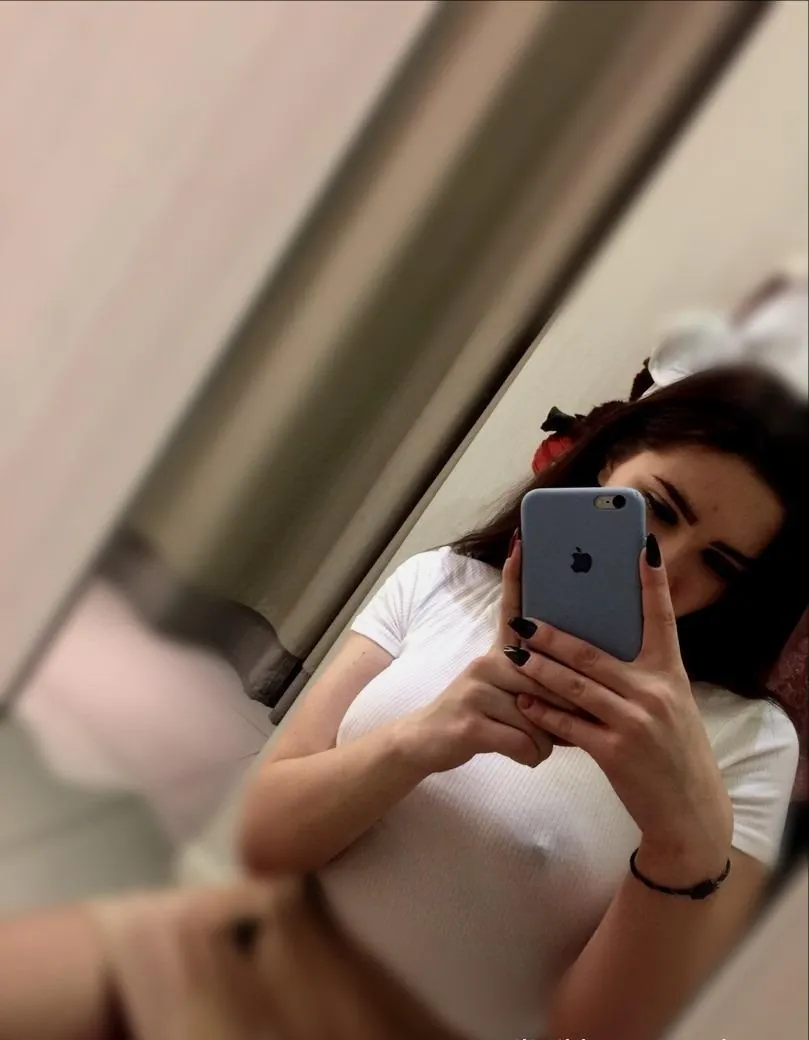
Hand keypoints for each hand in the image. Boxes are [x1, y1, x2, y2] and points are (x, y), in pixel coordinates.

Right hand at [401, 536, 554, 773]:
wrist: (425, 743)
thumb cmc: (481, 718)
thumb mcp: (506, 691)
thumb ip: (537, 681)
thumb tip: (580, 684)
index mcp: (498, 652)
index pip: (510, 609)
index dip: (516, 577)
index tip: (521, 542)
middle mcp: (486, 663)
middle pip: (548, 679)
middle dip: (563, 712)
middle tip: (566, 729)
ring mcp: (477, 690)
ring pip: (540, 718)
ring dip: (544, 741)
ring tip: (530, 744)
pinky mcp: (471, 721)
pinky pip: (525, 742)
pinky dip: (531, 756)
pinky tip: (521, 755)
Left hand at [506, 536, 733, 877]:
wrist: (690, 810)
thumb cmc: (675, 750)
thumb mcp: (671, 704)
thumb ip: (642, 675)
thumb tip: (601, 645)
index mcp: (670, 674)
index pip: (661, 618)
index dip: (653, 581)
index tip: (644, 546)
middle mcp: (654, 692)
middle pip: (593, 653)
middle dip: (554, 635)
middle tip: (523, 618)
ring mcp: (634, 722)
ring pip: (575, 686)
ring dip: (539, 668)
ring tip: (512, 652)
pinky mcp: (615, 752)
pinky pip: (570, 726)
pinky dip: (544, 712)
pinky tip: (524, 702)